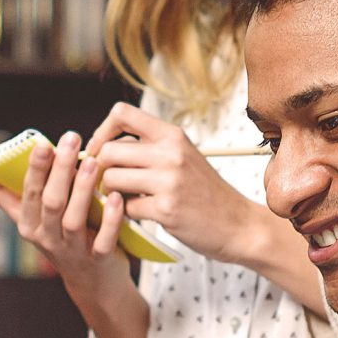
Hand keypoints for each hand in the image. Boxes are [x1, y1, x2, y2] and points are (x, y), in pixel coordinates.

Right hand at [0, 130, 131, 295]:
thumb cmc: (59, 237)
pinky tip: (116, 197)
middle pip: (50, 202)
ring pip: (73, 219)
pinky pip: (103, 239)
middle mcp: (46, 238)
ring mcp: (72, 250)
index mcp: (28, 224)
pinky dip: (110, 218)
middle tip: (71, 139)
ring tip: (92, 163)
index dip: (35, 170)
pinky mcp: (98, 259)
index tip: (42, 143)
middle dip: (59, 170)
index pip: (28, 194)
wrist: (91, 281)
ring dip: (82, 190)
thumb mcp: (28, 218)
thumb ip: (2, 193)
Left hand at [86, 102, 254, 261]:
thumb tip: (102, 147)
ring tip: (128, 198)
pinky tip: (145, 213)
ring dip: (112, 193)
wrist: (236, 223)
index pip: (121, 114)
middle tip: (112, 183)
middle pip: (109, 151)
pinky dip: (128, 214)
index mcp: (173, 135)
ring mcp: (169, 181)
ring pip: (110, 179)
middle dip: (101, 170)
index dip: (102, 132)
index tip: (101, 150)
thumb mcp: (183, 156)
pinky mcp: (166, 209)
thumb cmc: (205, 191)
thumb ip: (150, 147)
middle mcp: (171, 153)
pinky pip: (125, 208)